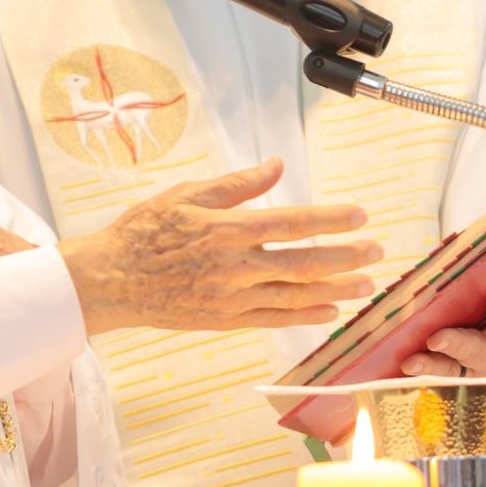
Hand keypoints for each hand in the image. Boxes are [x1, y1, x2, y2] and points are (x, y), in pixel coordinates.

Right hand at [57, 160, 380, 334]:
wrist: (109, 282)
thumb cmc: (142, 232)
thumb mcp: (184, 195)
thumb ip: (235, 184)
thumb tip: (276, 166)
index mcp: (226, 230)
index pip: (292, 223)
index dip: (330, 220)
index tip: (359, 215)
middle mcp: (235, 267)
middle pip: (304, 262)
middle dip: (346, 256)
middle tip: (377, 250)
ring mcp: (232, 298)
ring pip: (296, 295)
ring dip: (337, 289)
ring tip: (367, 284)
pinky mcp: (225, 320)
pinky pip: (274, 319)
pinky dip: (306, 316)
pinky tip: (330, 310)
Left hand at [397, 243, 485, 402]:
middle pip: (478, 349)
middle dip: (461, 344)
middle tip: (439, 337)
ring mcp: (466, 366)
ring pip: (448, 367)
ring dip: (430, 364)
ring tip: (411, 359)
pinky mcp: (443, 372)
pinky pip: (426, 374)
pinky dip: (412, 371)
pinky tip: (395, 364)